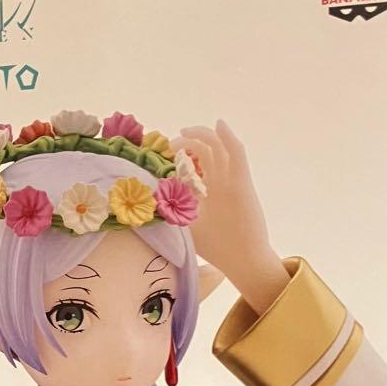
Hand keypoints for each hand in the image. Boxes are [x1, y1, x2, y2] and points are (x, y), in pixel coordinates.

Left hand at [172, 120, 288, 314]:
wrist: (243, 261)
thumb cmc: (215, 248)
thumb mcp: (185, 228)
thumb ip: (169, 216)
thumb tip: (143, 212)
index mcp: (207, 191)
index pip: (192, 165)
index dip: (177, 156)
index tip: (158, 155)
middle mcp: (219, 182)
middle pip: (203, 151)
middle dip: (184, 143)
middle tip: (166, 148)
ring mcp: (231, 180)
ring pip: (217, 147)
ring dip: (199, 135)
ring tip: (182, 133)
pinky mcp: (241, 182)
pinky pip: (236, 154)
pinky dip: (228, 137)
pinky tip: (219, 124)